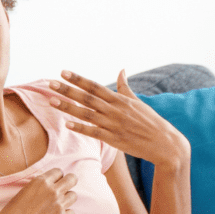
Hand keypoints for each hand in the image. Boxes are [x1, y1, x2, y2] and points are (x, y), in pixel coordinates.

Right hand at [0, 169, 77, 213]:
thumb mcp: (22, 194)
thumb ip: (36, 188)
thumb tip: (45, 188)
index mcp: (40, 182)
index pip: (58, 171)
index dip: (57, 177)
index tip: (54, 182)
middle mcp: (52, 191)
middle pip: (72, 179)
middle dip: (69, 182)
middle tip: (64, 188)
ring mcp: (59, 205)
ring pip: (74, 196)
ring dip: (68, 199)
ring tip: (58, 205)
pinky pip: (72, 212)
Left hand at [48, 70, 189, 169]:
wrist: (164, 144)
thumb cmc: (150, 122)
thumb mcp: (137, 101)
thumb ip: (125, 87)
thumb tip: (121, 70)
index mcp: (119, 100)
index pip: (94, 86)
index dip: (78, 79)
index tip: (63, 72)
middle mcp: (115, 110)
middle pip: (86, 98)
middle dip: (67, 90)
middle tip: (50, 83)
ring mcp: (114, 125)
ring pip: (86, 114)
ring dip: (68, 107)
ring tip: (52, 100)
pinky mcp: (114, 139)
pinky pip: (94, 132)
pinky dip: (81, 128)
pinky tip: (67, 124)